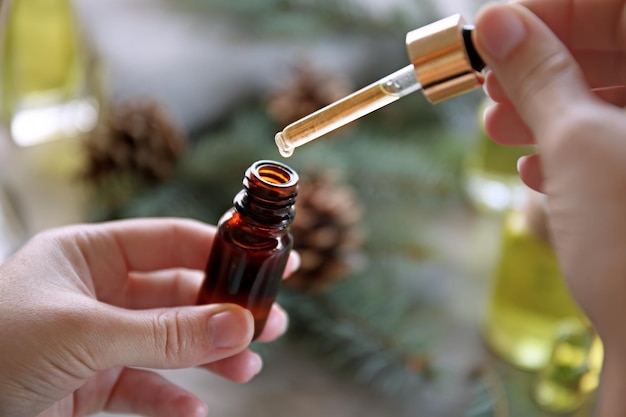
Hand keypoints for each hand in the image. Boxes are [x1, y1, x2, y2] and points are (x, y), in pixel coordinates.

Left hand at [0, 218, 298, 416]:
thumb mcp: (84, 334)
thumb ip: (165, 333)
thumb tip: (237, 325)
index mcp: (88, 255)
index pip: (170, 242)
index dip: (223, 249)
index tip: (269, 260)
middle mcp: (96, 292)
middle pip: (178, 294)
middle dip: (224, 310)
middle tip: (270, 322)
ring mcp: (95, 338)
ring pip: (168, 342)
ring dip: (208, 355)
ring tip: (247, 368)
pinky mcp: (90, 382)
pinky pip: (143, 386)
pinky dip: (171, 399)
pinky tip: (195, 409)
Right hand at [473, 2, 625, 413]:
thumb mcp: (577, 145)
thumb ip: (537, 74)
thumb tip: (495, 23)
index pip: (617, 5)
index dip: (552, 11)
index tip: (494, 27)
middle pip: (615, 48)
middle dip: (544, 62)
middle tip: (489, 81)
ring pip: (611, 97)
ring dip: (547, 108)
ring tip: (496, 128)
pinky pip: (616, 140)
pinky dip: (570, 147)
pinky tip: (535, 169)